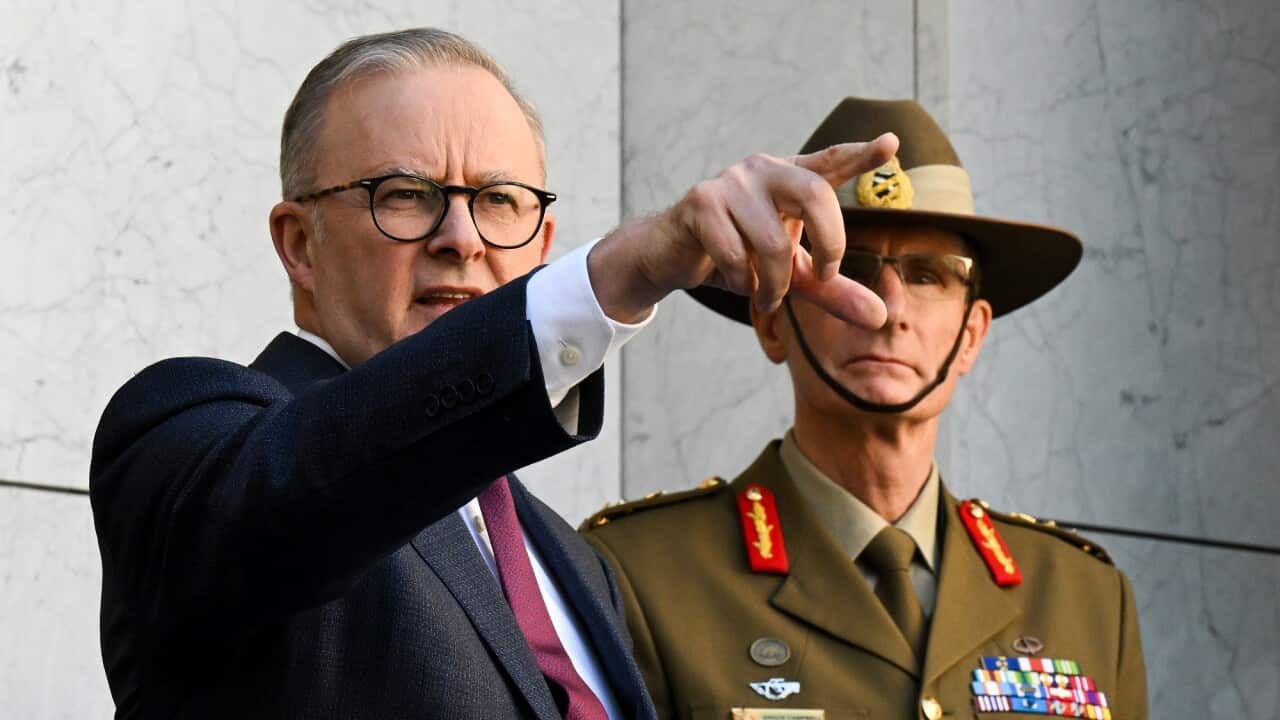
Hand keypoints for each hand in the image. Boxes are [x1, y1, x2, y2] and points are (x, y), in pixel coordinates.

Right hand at [588, 133, 897, 328]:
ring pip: (772, 242)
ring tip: (765, 296)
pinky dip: (740, 281)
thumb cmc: (740, 256)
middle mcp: (764, 170)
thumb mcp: (792, 274)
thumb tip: (879, 318)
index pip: (831, 161)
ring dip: (773, 284)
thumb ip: (833, 291)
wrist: (672, 254)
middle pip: (815, 196)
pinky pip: (733, 253)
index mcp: (791, 178)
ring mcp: (731, 182)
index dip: (860, 154)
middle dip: (829, 245)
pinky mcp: (701, 202)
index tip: (891, 144)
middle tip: (824, 276)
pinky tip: (735, 282)